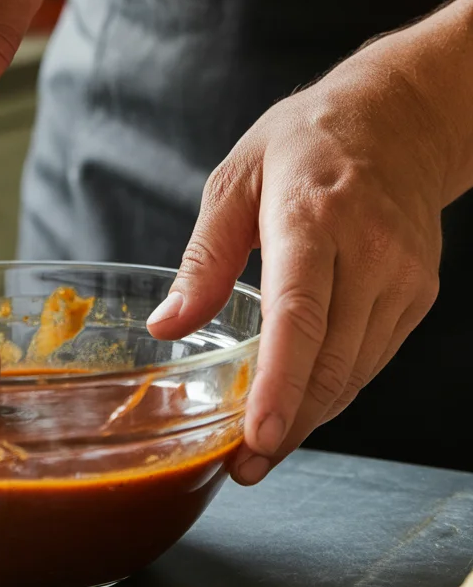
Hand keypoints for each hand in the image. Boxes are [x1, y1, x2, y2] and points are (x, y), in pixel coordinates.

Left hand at [147, 41, 445, 484]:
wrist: (399, 122)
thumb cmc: (306, 142)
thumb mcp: (236, 178)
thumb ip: (204, 257)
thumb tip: (169, 326)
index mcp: (313, 216)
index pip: (299, 313)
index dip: (279, 381)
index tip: (257, 434)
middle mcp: (369, 253)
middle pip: (329, 361)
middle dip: (285, 424)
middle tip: (241, 465)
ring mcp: (402, 279)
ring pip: (353, 373)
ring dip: (308, 417)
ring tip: (260, 448)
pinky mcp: (416, 296)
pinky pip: (370, 360)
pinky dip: (333, 389)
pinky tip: (300, 403)